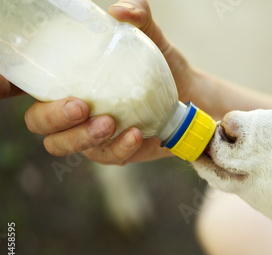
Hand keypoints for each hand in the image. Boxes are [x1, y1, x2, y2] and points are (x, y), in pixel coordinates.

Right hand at [15, 0, 195, 163]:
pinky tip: (136, 134)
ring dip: (82, 137)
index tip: (15, 85)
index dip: (9, 87)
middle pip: (38, 121)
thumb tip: (121, 11)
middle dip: (53, 117)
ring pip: (62, 145)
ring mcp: (88, 133)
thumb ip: (138, 17)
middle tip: (81, 106)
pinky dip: (119, 148)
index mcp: (67, 79)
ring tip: (109, 123)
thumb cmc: (159, 63)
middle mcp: (70, 109)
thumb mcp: (150, 37)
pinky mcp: (112, 150)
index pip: (29, 84)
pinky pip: (106, 156)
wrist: (188, 94)